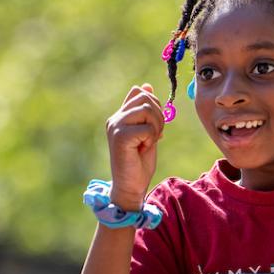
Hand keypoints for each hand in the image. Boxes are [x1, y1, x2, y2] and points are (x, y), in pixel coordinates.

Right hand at [106, 83, 164, 210]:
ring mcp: (115, 126)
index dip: (154, 104)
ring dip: (155, 126)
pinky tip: (143, 149)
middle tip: (155, 135)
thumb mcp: (147, 132)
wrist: (131, 187)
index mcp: (120, 116)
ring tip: (149, 142)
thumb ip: (147, 113)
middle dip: (158, 115)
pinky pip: (147, 127)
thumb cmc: (139, 164)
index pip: (139, 92)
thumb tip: (146, 86)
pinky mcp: (120, 137)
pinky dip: (151, 138)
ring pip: (147, 109)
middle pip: (145, 97)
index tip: (154, 124)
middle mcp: (115, 119)